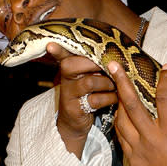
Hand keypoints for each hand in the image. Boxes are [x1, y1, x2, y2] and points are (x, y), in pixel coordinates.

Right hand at [47, 43, 116, 157]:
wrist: (75, 121)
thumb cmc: (87, 93)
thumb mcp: (88, 76)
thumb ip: (95, 64)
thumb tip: (115, 56)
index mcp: (68, 67)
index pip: (62, 55)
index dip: (57, 50)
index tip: (51, 45)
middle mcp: (65, 79)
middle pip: (73, 65)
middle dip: (96, 64)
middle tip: (112, 68)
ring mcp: (68, 95)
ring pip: (89, 82)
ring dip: (107, 83)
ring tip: (115, 86)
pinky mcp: (74, 109)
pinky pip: (95, 100)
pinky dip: (109, 98)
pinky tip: (115, 98)